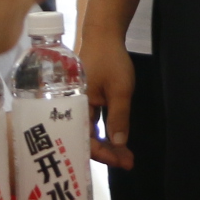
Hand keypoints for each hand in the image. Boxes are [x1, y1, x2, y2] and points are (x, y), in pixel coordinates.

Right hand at [85, 29, 134, 169]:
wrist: (104, 36)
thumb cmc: (111, 60)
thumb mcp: (120, 89)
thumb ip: (119, 117)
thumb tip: (119, 145)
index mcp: (75, 106)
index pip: (84, 139)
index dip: (102, 154)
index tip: (121, 162)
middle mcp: (72, 109)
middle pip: (85, 140)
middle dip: (106, 154)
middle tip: (127, 163)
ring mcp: (78, 107)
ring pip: (89, 133)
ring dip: (107, 146)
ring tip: (125, 157)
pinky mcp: (85, 103)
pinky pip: (92, 124)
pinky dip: (104, 133)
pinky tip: (116, 142)